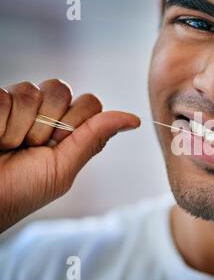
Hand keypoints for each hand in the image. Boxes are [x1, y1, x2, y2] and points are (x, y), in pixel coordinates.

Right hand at [0, 79, 139, 231]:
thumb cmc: (22, 190)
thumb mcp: (63, 167)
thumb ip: (94, 137)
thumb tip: (135, 119)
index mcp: (67, 130)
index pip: (89, 102)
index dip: (77, 120)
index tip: (59, 144)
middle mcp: (43, 112)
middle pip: (61, 89)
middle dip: (47, 123)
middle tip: (31, 146)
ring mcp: (16, 105)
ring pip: (30, 90)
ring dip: (18, 127)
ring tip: (8, 146)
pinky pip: (3, 96)